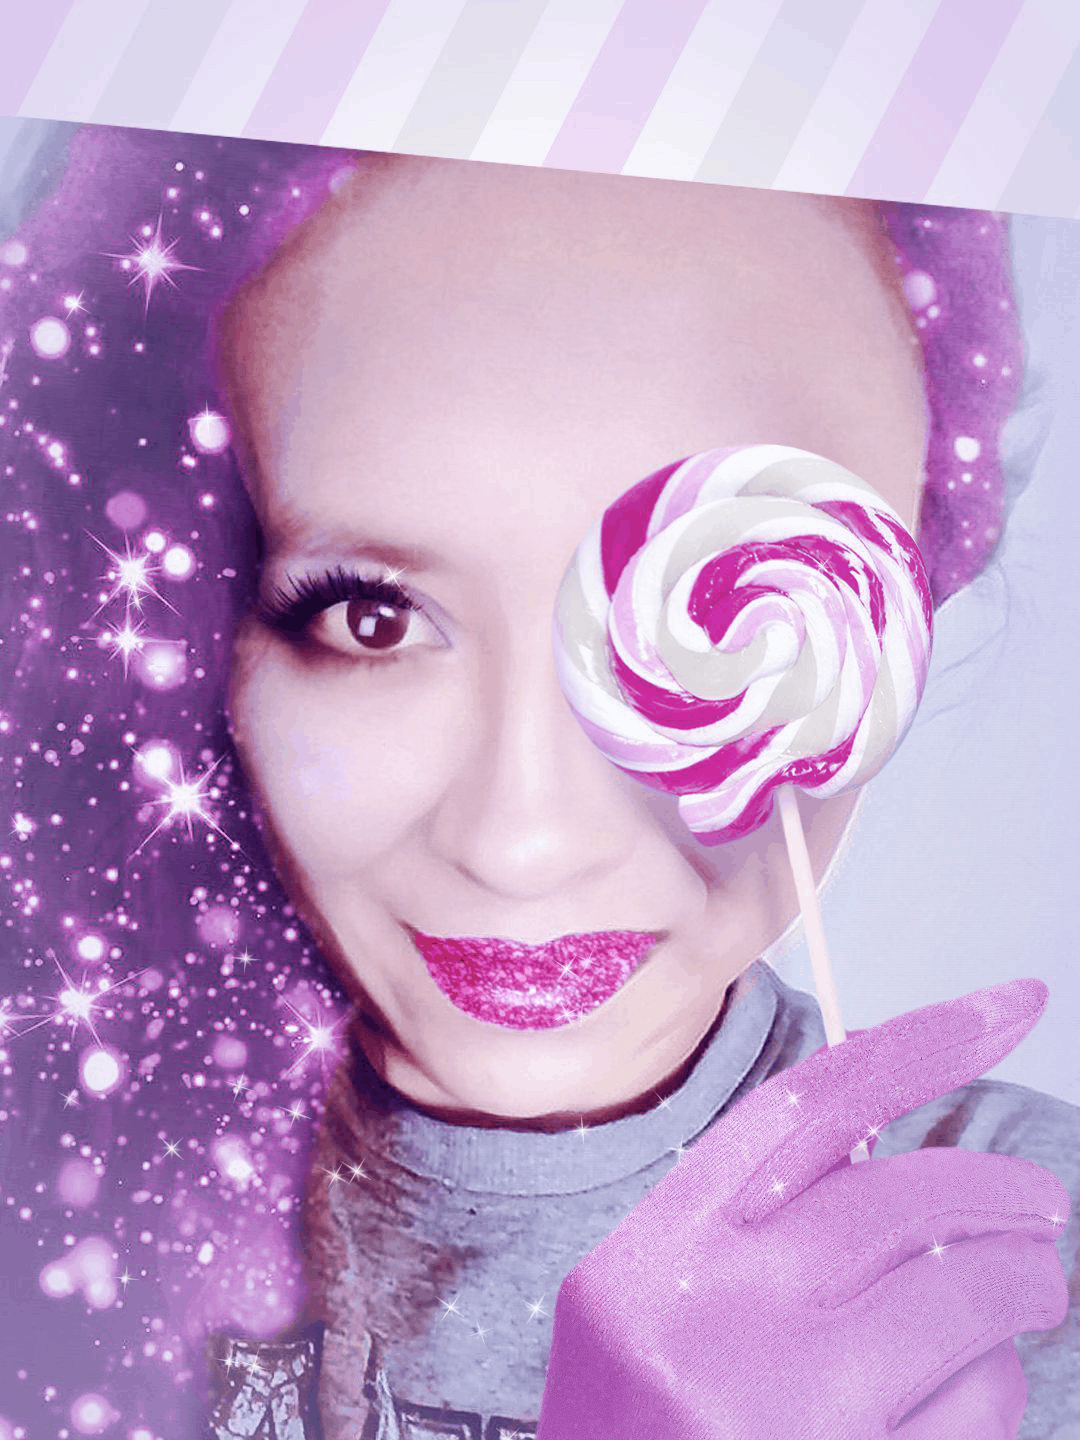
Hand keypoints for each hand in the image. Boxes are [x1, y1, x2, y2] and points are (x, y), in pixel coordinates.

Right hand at [537, 980, 1068, 1438]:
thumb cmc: (642, 1437)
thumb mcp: (654, 1309)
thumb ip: (749, 1225)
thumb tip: (884, 1143)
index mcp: (657, 1253)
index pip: (809, 1106)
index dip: (925, 1041)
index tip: (1012, 1007)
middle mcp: (713, 1314)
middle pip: (904, 1198)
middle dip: (1004, 1193)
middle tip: (1043, 1207)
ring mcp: (782, 1405)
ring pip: (965, 1298)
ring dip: (1019, 1292)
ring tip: (1018, 1303)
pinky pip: (977, 1407)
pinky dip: (992, 1389)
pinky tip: (955, 1402)